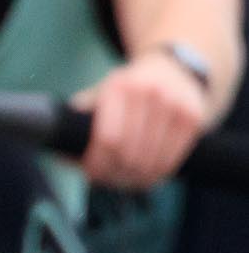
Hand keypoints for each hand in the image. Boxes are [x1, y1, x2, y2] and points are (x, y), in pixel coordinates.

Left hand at [75, 52, 206, 189]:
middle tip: (106, 182)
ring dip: (135, 179)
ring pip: (151, 161)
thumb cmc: (128, 88)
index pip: (108, 138)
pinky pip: (172, 159)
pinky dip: (157, 175)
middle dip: (114, 174)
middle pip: (129, 153)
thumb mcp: (102, 91)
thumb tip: (59, 152)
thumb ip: (80, 118)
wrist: (174, 70)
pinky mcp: (193, 118)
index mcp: (118, 87)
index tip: (90, 173)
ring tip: (124, 182)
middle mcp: (148, 93)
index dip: (97, 162)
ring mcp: (174, 105)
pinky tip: (146, 177)